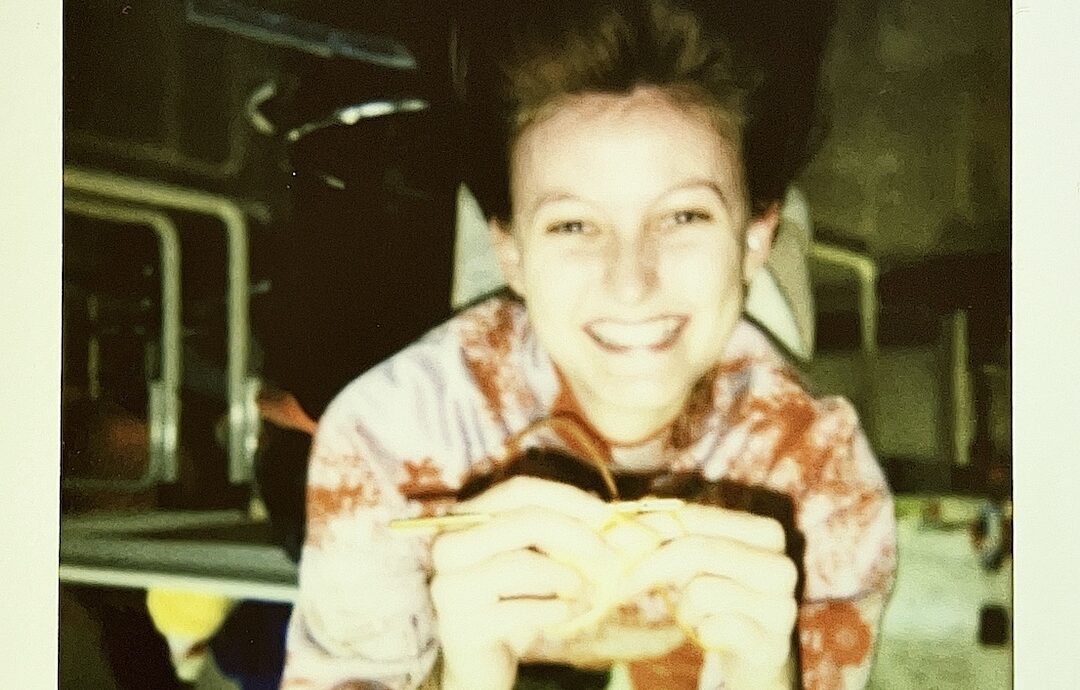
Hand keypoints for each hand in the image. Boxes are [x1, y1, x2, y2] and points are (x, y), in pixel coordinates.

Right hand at [429, 477, 618, 689]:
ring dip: (568, 578)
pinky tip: (570, 614)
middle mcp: (450, 545)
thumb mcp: (549, 566)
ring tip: (588, 594)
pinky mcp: (460, 626)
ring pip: (521, 564)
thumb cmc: (518, 603)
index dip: (566, 498)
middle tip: (610, 555)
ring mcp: (450, 585)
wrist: (484, 663)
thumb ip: (583, 542)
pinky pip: (521, 610)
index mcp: (469, 519)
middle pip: (522, 520)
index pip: (519, 490)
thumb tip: (632, 525)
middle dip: (576, 534)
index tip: (608, 514)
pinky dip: (557, 611)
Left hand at [624, 505, 798, 689]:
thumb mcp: (700, 560)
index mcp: (766, 532)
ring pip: (701, 592)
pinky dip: (700, 633)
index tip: (617, 544)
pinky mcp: (770, 644)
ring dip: (683, 609)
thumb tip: (620, 520)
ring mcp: (781, 607)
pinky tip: (710, 634)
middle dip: (652, 567)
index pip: (696, 517)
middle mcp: (781, 565)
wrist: (756, 651)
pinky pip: (712, 629)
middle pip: (698, 550)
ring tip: (695, 616)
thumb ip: (672, 536)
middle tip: (623, 583)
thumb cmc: (722, 595)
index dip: (651, 529)